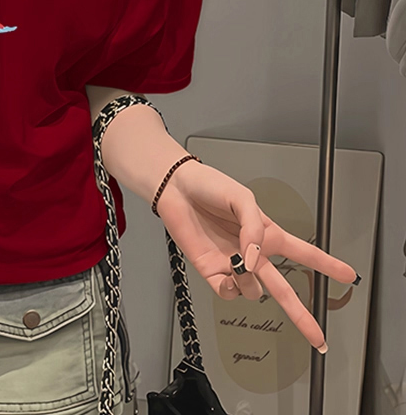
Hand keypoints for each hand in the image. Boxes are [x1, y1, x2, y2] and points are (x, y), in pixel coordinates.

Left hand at [155, 158, 358, 351]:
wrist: (176, 188)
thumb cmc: (209, 186)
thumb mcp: (242, 199)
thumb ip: (255, 229)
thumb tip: (255, 261)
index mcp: (267, 233)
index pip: (303, 252)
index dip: (327, 264)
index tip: (348, 276)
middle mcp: (252, 253)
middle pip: (284, 289)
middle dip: (303, 315)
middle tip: (319, 338)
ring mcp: (232, 264)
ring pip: (254, 291)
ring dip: (251, 281)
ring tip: (238, 259)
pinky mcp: (211, 270)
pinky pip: (228, 293)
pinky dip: (231, 289)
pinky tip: (227, 274)